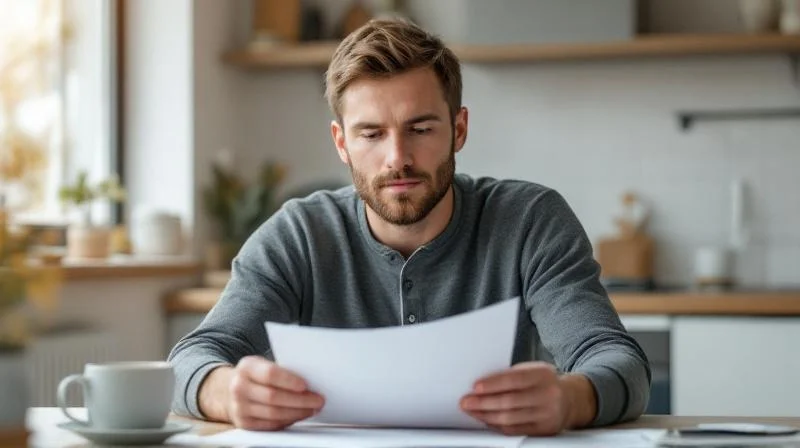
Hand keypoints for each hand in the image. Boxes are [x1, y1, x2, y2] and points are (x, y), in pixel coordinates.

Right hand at [226, 356, 324, 430]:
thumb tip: (310, 381)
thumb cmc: (256, 376)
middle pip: (273, 397)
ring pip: (273, 413)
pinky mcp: (244, 423)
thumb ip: (281, 370)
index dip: (289, 380)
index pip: (270, 374)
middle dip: (300, 400)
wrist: (230, 390)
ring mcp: (240, 407)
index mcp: (247, 367)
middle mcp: (239, 387)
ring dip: (297, 412)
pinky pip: (270, 425)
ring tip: (312, 409)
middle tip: (317, 400)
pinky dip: (288, 420)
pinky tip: (299, 415)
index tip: (306, 385)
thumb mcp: (263, 365)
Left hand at [460, 362, 584, 435]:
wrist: (570, 399)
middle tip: (467, 402)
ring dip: (486, 416)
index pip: (514, 380)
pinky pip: (516, 430)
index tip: (475, 387)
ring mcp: (547, 414)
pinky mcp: (544, 430)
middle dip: (484, 403)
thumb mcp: (532, 370)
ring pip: (510, 418)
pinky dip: (498, 426)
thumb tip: (482, 384)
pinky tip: (487, 421)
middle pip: (510, 401)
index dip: (493, 384)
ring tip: (473, 412)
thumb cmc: (544, 382)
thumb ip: (511, 375)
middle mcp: (548, 395)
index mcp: (543, 375)